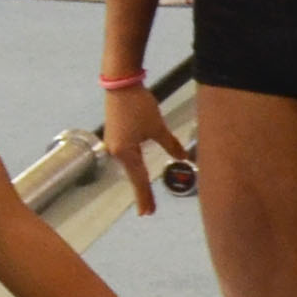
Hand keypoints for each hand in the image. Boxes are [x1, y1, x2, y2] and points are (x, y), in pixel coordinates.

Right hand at [103, 80, 183, 215]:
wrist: (120, 84)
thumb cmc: (139, 106)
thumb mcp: (157, 126)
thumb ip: (171, 144)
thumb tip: (183, 158)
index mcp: (125, 152)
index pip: (139, 179)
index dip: (145, 196)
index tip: (148, 213)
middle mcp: (116, 151)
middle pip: (133, 175)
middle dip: (141, 192)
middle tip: (148, 210)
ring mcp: (114, 143)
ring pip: (130, 166)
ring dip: (138, 179)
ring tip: (145, 194)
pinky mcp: (115, 135)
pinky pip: (127, 156)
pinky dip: (135, 166)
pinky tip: (138, 171)